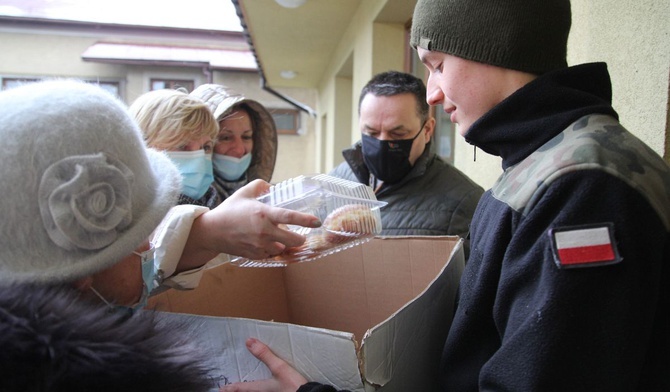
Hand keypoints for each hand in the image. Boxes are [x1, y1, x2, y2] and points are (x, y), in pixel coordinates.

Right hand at [185, 180, 321, 260]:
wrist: (212, 231)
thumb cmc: (229, 211)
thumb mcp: (244, 193)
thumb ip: (261, 186)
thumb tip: (273, 187)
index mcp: (263, 214)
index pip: (290, 217)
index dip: (306, 220)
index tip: (317, 222)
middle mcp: (264, 231)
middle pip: (293, 239)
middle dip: (300, 238)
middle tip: (301, 235)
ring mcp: (260, 245)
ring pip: (283, 249)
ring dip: (284, 244)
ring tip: (278, 238)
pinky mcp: (255, 254)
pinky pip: (271, 254)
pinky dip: (273, 250)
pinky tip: (267, 243)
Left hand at [220, 338, 307, 391]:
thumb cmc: (293, 385)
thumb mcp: (279, 367)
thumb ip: (264, 355)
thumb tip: (249, 342)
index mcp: (260, 388)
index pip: (241, 388)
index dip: (231, 388)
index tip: (221, 388)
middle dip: (239, 391)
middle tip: (230, 390)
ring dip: (249, 391)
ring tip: (247, 388)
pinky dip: (260, 390)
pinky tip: (267, 388)